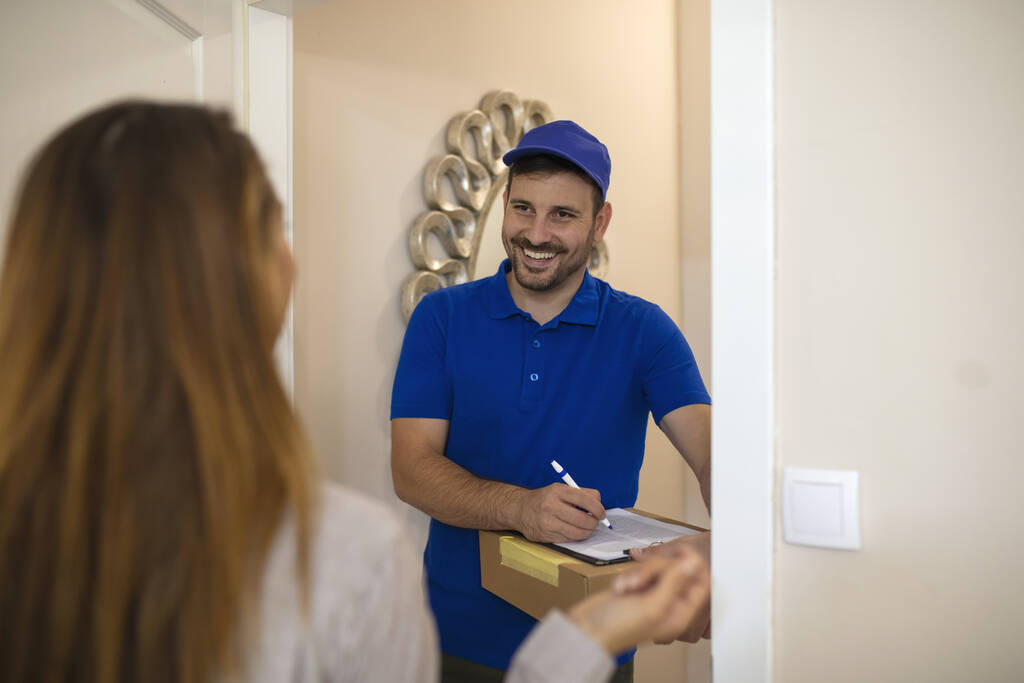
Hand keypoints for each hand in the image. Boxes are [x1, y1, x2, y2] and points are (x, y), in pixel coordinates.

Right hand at [515, 483, 605, 541]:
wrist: (520, 509)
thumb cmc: (546, 499)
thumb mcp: (560, 489)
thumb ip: (581, 495)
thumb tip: (600, 507)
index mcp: (557, 491)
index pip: (586, 500)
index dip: (598, 508)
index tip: (602, 514)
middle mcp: (551, 506)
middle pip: (583, 519)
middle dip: (594, 523)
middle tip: (595, 522)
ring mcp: (547, 522)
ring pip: (577, 532)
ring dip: (587, 532)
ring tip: (586, 528)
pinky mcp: (545, 535)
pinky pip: (568, 539)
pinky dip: (575, 536)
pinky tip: (574, 531)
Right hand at [567, 552, 709, 654]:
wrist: (586, 628)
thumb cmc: (617, 628)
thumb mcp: (652, 605)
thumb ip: (675, 583)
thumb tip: (693, 565)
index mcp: (679, 613)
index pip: (701, 583)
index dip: (693, 564)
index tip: (682, 551)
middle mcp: (669, 603)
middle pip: (676, 570)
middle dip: (655, 570)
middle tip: (639, 583)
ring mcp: (652, 594)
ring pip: (657, 567)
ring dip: (639, 573)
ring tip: (627, 587)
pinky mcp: (637, 588)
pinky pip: (641, 570)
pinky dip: (629, 575)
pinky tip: (620, 588)